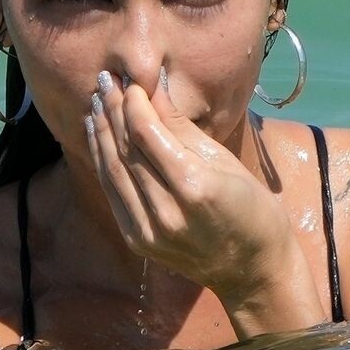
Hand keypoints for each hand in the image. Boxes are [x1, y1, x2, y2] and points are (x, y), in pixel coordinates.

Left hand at [83, 67, 303, 303]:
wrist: (253, 270)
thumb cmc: (252, 209)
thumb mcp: (225, 161)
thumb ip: (182, 127)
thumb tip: (153, 90)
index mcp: (193, 186)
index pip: (146, 133)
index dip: (132, 102)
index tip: (127, 79)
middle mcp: (165, 211)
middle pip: (125, 149)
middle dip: (112, 110)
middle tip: (104, 79)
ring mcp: (147, 231)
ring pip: (112, 170)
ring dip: (101, 132)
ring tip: (96, 101)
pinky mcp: (137, 241)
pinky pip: (113, 192)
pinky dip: (102, 161)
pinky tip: (99, 136)